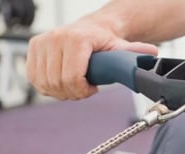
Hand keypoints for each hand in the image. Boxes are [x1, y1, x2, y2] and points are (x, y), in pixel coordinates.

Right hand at [27, 21, 157, 100]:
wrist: (91, 29)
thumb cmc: (104, 41)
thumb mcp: (121, 48)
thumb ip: (134, 54)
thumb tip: (152, 56)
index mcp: (77, 39)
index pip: (71, 78)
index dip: (82, 90)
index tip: (91, 89)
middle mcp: (56, 38)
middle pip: (58, 83)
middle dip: (72, 93)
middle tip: (84, 89)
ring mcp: (42, 43)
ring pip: (44, 83)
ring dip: (59, 91)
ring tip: (74, 85)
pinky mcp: (33, 49)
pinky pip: (34, 78)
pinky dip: (47, 86)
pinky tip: (61, 81)